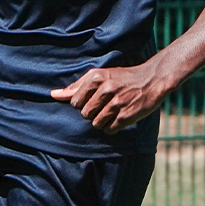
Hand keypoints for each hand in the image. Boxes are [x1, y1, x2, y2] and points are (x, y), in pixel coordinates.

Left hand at [50, 63, 172, 133]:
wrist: (151, 79)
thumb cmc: (121, 78)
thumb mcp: (99, 76)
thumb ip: (76, 86)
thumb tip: (53, 95)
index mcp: (96, 78)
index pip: (74, 102)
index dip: (82, 104)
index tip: (92, 100)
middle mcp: (106, 89)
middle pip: (84, 114)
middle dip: (92, 113)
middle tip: (104, 106)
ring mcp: (116, 103)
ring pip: (96, 124)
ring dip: (102, 121)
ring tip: (112, 111)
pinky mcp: (126, 116)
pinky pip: (109, 129)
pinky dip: (112, 126)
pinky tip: (119, 117)